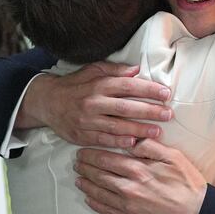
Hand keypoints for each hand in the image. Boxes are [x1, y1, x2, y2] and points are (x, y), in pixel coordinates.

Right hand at [17, 62, 172, 147]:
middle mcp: (94, 102)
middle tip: (168, 115)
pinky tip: (133, 143)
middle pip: (127, 107)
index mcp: (99, 84)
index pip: (128, 86)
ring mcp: (87, 120)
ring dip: (139, 129)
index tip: (166, 94)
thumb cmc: (74, 85)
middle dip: (150, 111)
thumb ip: (115, 70)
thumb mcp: (92, 70)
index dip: (149, 90)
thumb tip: (137, 70)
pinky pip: (103, 140)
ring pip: (117, 126)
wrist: (46, 102)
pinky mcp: (82, 135)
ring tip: (157, 132)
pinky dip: (118, 142)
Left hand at [74, 138, 206, 213]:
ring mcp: (128, 206)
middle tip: (76, 163)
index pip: (106, 159)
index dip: (91, 154)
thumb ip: (150, 146)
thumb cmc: (187, 182)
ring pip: (99, 193)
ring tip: (78, 178)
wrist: (196, 213)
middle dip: (85, 168)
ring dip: (86, 185)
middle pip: (99, 175)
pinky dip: (95, 204)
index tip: (82, 151)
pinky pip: (107, 211)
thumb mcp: (173, 156)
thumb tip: (131, 139)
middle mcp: (129, 188)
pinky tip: (89, 199)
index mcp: (138, 169)